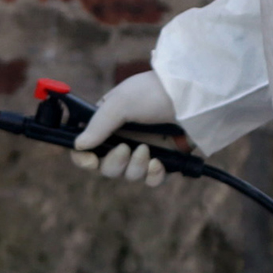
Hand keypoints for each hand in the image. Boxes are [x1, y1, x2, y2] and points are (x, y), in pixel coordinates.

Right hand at [71, 70, 175, 186]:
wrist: (194, 98)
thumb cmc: (154, 93)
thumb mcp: (121, 103)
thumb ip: (97, 125)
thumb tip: (78, 145)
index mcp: (108, 122)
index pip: (86, 147)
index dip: (83, 157)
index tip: (90, 160)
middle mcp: (124, 137)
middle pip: (105, 167)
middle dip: (114, 163)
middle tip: (125, 149)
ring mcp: (145, 151)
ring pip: (128, 175)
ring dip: (135, 167)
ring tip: (147, 151)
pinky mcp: (166, 161)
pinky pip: (151, 180)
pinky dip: (153, 176)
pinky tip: (159, 163)